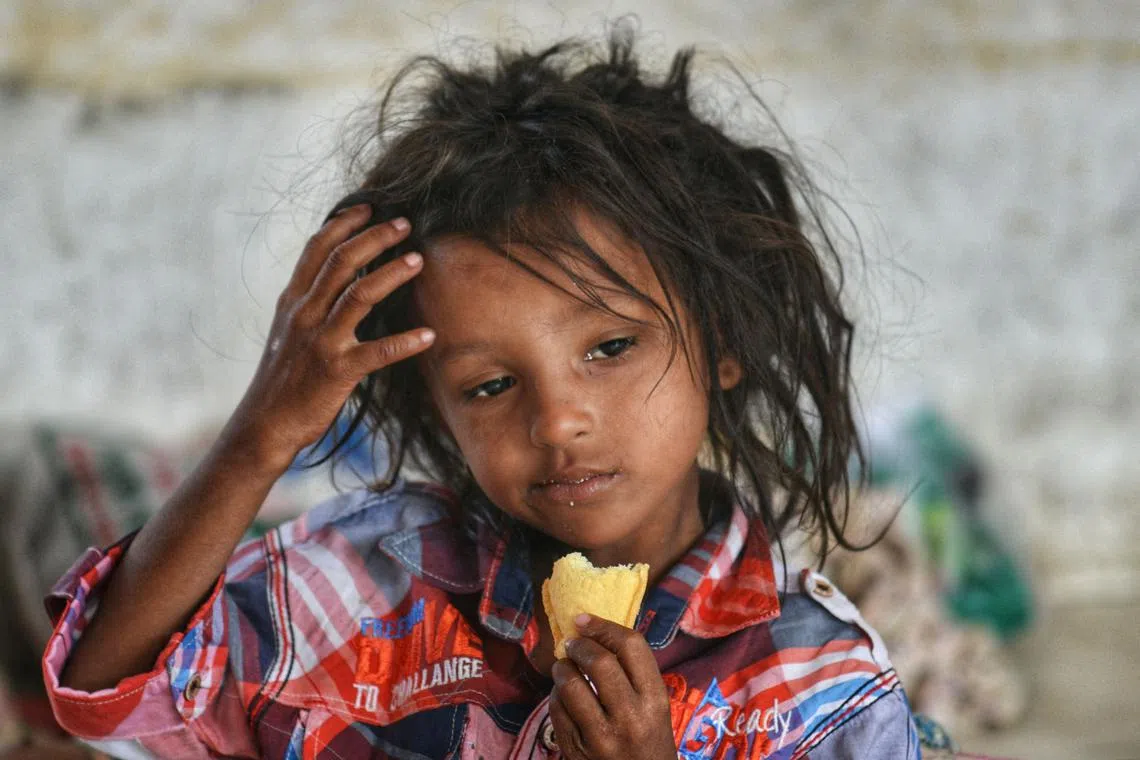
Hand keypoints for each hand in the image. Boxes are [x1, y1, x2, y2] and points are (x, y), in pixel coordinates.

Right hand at [226, 205, 433, 468]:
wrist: (264, 425)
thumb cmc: (282, 379)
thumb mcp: (287, 332)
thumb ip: (309, 302)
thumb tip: (334, 277)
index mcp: (293, 301)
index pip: (317, 249)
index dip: (345, 223)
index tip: (371, 206)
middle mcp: (304, 315)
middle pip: (341, 262)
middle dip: (375, 237)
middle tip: (405, 223)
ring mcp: (320, 342)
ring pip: (359, 296)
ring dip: (391, 274)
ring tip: (418, 260)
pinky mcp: (337, 371)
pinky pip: (378, 352)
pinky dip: (405, 342)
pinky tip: (429, 335)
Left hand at [549, 614, 676, 759]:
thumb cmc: (649, 742)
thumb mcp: (655, 709)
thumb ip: (634, 676)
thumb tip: (598, 633)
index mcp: (655, 701)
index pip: (632, 647)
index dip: (604, 626)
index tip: (585, 620)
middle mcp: (631, 718)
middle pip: (599, 662)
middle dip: (579, 645)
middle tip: (572, 643)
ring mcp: (602, 738)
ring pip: (571, 685)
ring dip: (561, 668)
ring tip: (563, 667)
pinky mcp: (577, 751)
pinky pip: (557, 710)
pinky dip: (556, 695)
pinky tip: (563, 695)